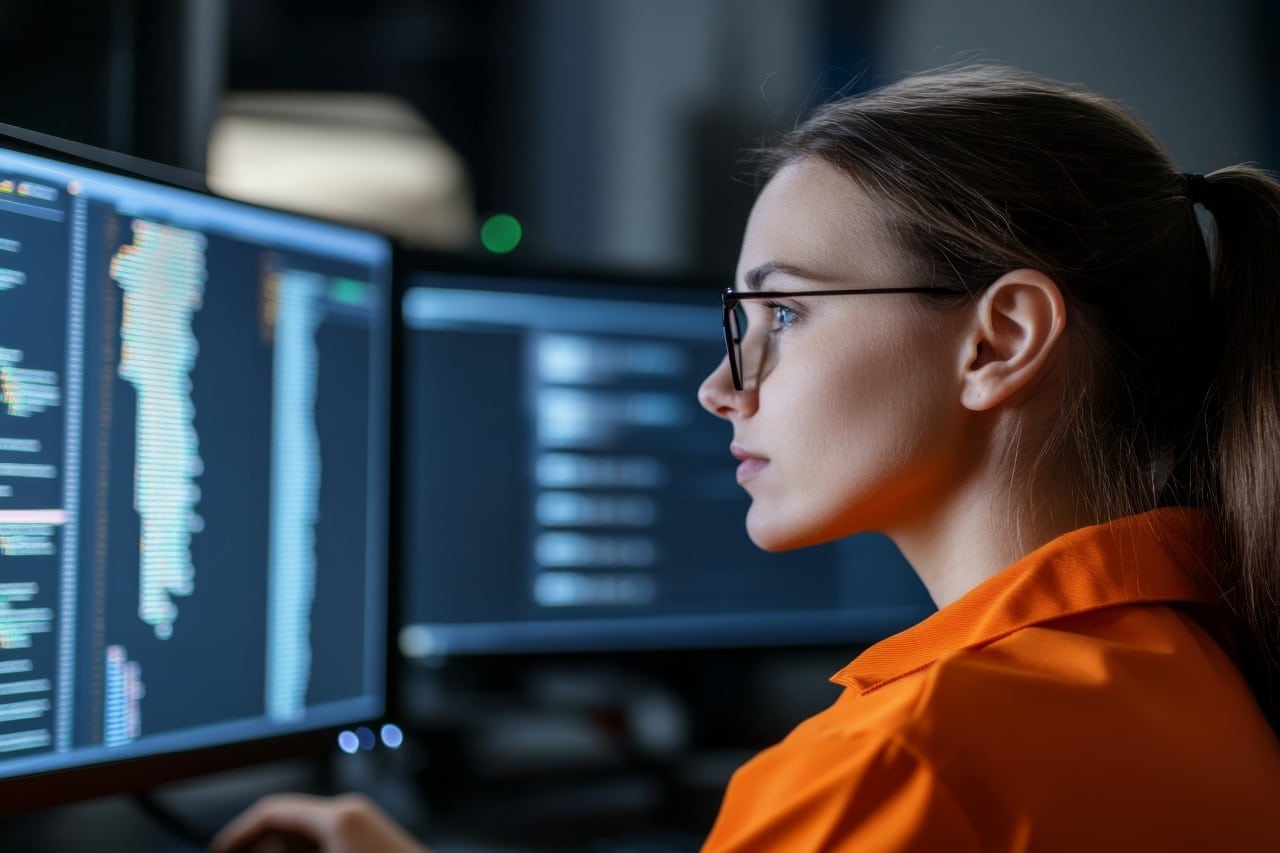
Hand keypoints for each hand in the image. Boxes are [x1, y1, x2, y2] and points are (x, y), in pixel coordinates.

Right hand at [210, 792, 430, 852]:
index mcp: (338, 815)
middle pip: (289, 825)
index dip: (237, 834)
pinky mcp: (373, 844)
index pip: (272, 811)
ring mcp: (365, 828)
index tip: (217, 852)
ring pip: (308, 839)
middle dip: (259, 849)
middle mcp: (352, 814)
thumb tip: (248, 852)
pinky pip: (328, 847)